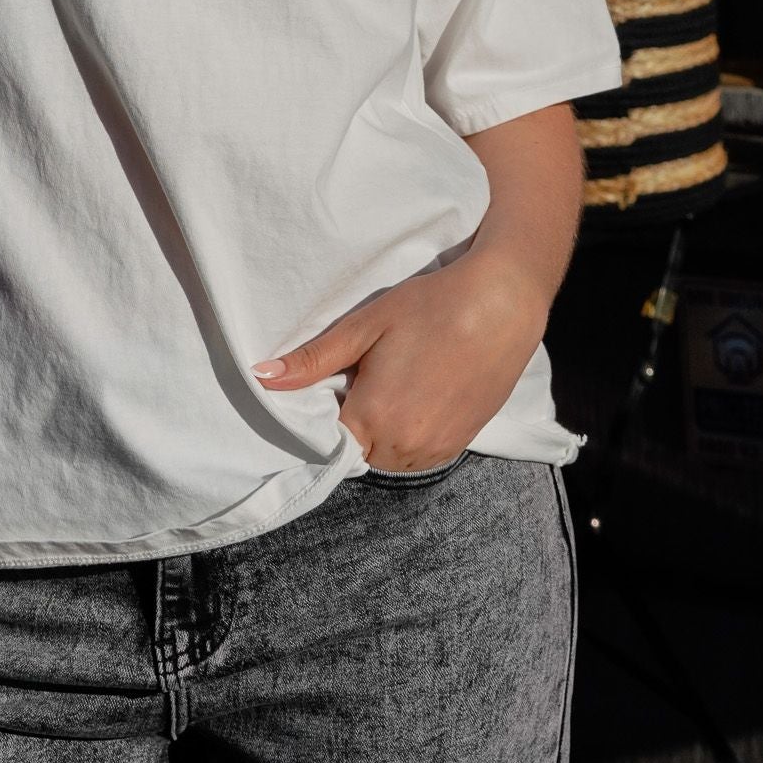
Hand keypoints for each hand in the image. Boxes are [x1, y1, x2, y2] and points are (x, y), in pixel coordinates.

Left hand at [251, 252, 549, 471]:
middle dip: (353, 424)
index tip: (326, 391)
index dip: (322, 418)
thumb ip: (313, 360)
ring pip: (389, 457)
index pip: (328, 444)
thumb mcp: (364, 326)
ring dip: (381, 433)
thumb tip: (261, 377)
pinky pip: (420, 455)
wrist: (501, 304)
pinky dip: (410, 436)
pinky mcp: (461, 443)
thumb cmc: (430, 307)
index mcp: (374, 418)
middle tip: (362, 376)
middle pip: (359, 452)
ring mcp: (437, 448)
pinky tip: (417, 394)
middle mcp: (405, 445)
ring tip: (392, 382)